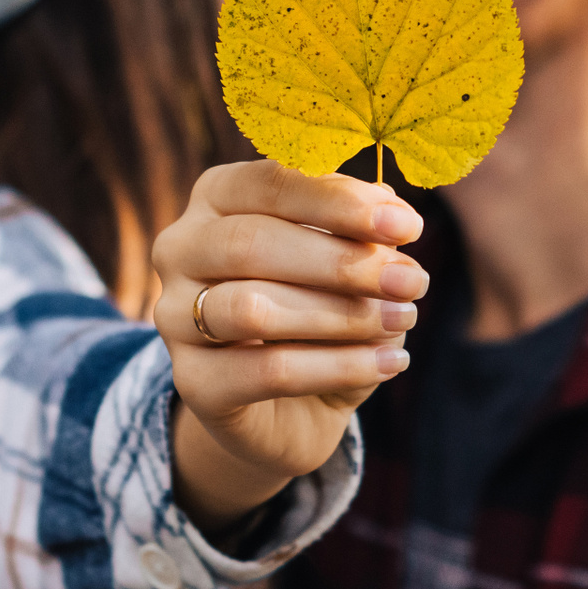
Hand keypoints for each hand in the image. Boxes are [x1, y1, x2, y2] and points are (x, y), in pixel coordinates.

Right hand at [152, 160, 425, 535]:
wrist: (293, 406)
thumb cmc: (323, 309)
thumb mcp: (348, 261)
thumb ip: (361, 230)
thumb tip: (390, 205)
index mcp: (218, 196)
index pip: (271, 183)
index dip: (340, 202)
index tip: (408, 226)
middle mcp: (181, 248)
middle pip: (253, 243)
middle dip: (344, 263)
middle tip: (413, 281)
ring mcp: (174, 317)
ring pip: (253, 308)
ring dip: (342, 315)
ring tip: (402, 320)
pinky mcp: (194, 382)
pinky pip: (268, 371)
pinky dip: (339, 367)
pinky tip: (390, 362)